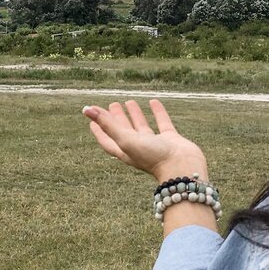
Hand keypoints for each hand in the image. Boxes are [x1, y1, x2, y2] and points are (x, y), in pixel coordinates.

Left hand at [82, 99, 207, 181]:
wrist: (182, 168)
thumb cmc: (152, 157)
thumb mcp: (125, 139)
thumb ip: (107, 124)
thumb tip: (86, 109)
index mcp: (125, 152)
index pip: (107, 139)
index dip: (99, 128)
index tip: (92, 116)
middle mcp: (138, 148)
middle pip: (123, 131)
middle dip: (117, 118)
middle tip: (113, 104)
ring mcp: (154, 144)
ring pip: (142, 127)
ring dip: (135, 115)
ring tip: (130, 101)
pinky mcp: (170, 139)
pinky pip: (162, 123)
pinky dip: (157, 112)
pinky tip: (153, 102)